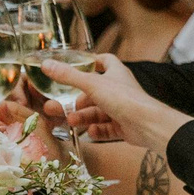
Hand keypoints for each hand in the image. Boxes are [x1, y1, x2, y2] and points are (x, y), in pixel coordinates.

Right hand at [42, 55, 187, 152]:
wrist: (148, 125)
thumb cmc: (124, 98)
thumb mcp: (91, 84)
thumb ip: (68, 76)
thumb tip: (46, 65)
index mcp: (116, 73)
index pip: (104, 61)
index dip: (90, 62)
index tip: (76, 67)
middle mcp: (120, 89)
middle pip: (94, 93)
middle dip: (77, 101)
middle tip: (59, 107)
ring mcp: (123, 109)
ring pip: (98, 112)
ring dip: (84, 117)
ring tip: (71, 122)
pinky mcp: (125, 127)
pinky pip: (107, 128)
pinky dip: (97, 130)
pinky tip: (91, 133)